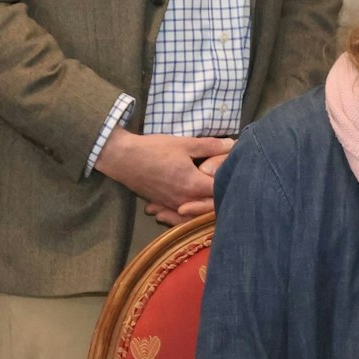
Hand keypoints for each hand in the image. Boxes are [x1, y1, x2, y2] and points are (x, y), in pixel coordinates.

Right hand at [96, 130, 230, 217]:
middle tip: (228, 186)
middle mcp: (184, 200)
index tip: (236, 173)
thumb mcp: (185, 143)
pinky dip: (189, 212)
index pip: (221, 192)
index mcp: (193, 185)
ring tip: (213, 197)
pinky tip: (192, 204)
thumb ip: (211, 146)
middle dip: (222, 198)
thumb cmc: (154, 149)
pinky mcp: (163, 206)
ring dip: (206, 207)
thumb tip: (233, 144)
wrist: (122, 158)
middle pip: (210, 208)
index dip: (231, 183)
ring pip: (196, 214)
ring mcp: (172, 206)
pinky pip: (181, 215)